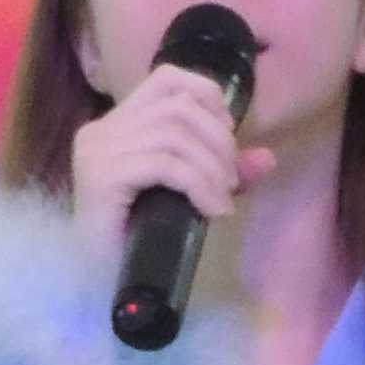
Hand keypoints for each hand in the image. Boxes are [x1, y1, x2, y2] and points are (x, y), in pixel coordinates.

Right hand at [69, 60, 275, 247]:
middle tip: (230, 181)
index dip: (208, 96)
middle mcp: (101, 130)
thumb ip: (221, 172)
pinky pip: (164, 164)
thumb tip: (268, 159)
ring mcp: (96, 151)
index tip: (227, 139)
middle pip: (177, 106)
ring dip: (211, 166)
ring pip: (174, 134)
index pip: (167, 78)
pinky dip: (198, 184)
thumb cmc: (138, 244)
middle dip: (218, 140)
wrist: (100, 286)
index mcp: (116, 124)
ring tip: (222, 199)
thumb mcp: (189, 197)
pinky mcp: (100, 177)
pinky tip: (212, 210)